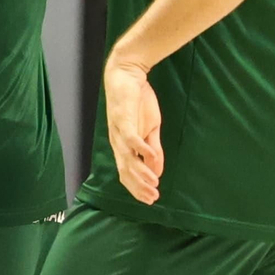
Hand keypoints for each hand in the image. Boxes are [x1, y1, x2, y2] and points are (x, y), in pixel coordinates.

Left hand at [103, 53, 162, 203]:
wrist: (128, 75)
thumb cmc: (138, 102)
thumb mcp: (151, 129)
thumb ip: (154, 150)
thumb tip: (157, 172)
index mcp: (122, 146)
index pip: (126, 174)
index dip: (137, 189)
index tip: (151, 199)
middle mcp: (117, 142)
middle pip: (125, 171)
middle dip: (139, 187)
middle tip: (153, 198)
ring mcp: (119, 131)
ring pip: (127, 158)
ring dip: (141, 173)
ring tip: (154, 184)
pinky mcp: (124, 119)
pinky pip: (131, 138)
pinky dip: (142, 150)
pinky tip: (152, 158)